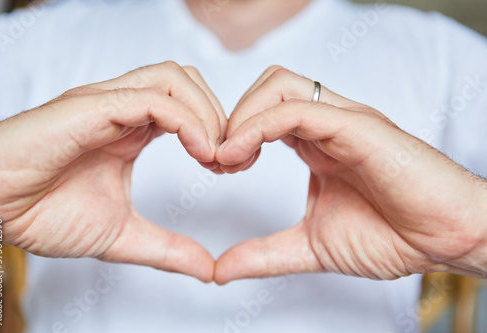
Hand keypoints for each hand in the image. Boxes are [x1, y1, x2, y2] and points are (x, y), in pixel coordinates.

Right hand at [0, 62, 226, 281]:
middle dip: (220, 116)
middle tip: (229, 161)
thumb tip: (209, 270)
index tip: (230, 168)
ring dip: (207, 114)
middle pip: (188, 81)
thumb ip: (167, 249)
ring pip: (174, 78)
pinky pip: (153, 98)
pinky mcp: (91, 107)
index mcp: (131, 128)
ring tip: (214, 157)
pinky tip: (199, 151)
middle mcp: (121, 107)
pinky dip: (187, 121)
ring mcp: (107, 103)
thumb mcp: (122, 235)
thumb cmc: (42, 213)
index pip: (189, 104)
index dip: (218, 131)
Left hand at [215, 66, 486, 283]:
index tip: (215, 167)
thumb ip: (265, 255)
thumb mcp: (310, 246)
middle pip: (265, 87)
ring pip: (278, 86)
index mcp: (316, 143)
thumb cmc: (392, 236)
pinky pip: (298, 109)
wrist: (446, 240)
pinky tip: (239, 155)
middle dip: (230, 117)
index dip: (230, 134)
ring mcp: (343, 121)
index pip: (261, 112)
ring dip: (240, 117)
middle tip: (217, 160)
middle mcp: (327, 124)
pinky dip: (258, 126)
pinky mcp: (358, 127)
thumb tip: (221, 269)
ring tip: (227, 158)